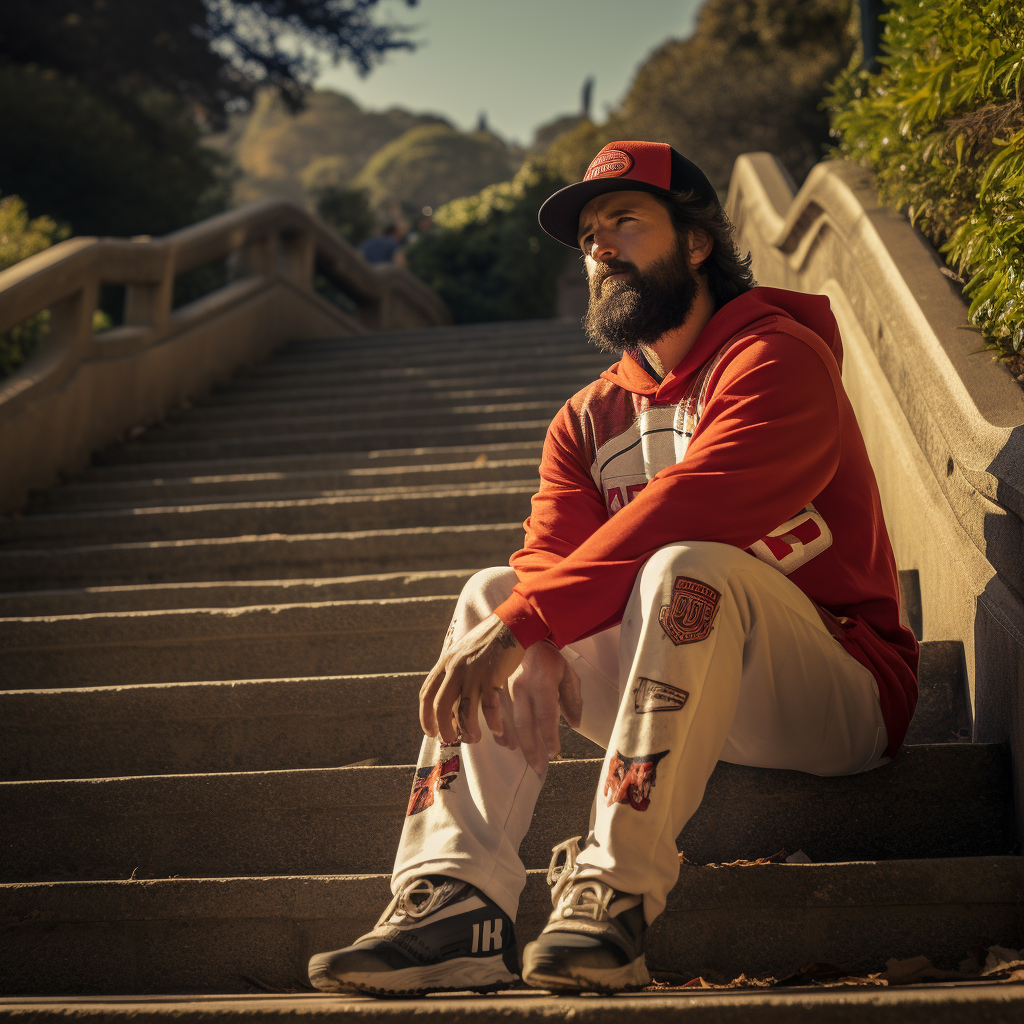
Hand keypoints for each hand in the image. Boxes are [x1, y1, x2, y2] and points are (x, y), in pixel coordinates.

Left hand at [419, 613, 524, 745]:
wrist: (510, 624)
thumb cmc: (488, 640)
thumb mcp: (462, 651)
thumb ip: (453, 671)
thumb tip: (449, 698)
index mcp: (446, 662)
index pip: (426, 694)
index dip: (425, 716)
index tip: (430, 731)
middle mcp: (456, 668)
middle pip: (441, 706)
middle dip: (444, 728)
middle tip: (451, 739)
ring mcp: (473, 673)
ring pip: (464, 711)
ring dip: (468, 730)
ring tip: (474, 738)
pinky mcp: (492, 677)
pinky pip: (489, 707)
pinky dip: (492, 721)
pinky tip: (496, 729)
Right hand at [497, 641, 583, 774]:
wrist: (521, 633)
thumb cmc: (548, 657)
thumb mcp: (566, 673)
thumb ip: (572, 698)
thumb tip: (575, 723)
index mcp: (542, 682)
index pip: (546, 715)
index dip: (550, 736)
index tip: (554, 752)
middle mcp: (521, 686)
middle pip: (525, 724)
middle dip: (532, 749)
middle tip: (540, 767)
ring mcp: (504, 688)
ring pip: (508, 722)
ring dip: (517, 743)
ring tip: (527, 759)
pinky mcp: (493, 688)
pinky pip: (494, 713)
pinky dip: (499, 730)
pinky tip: (505, 741)